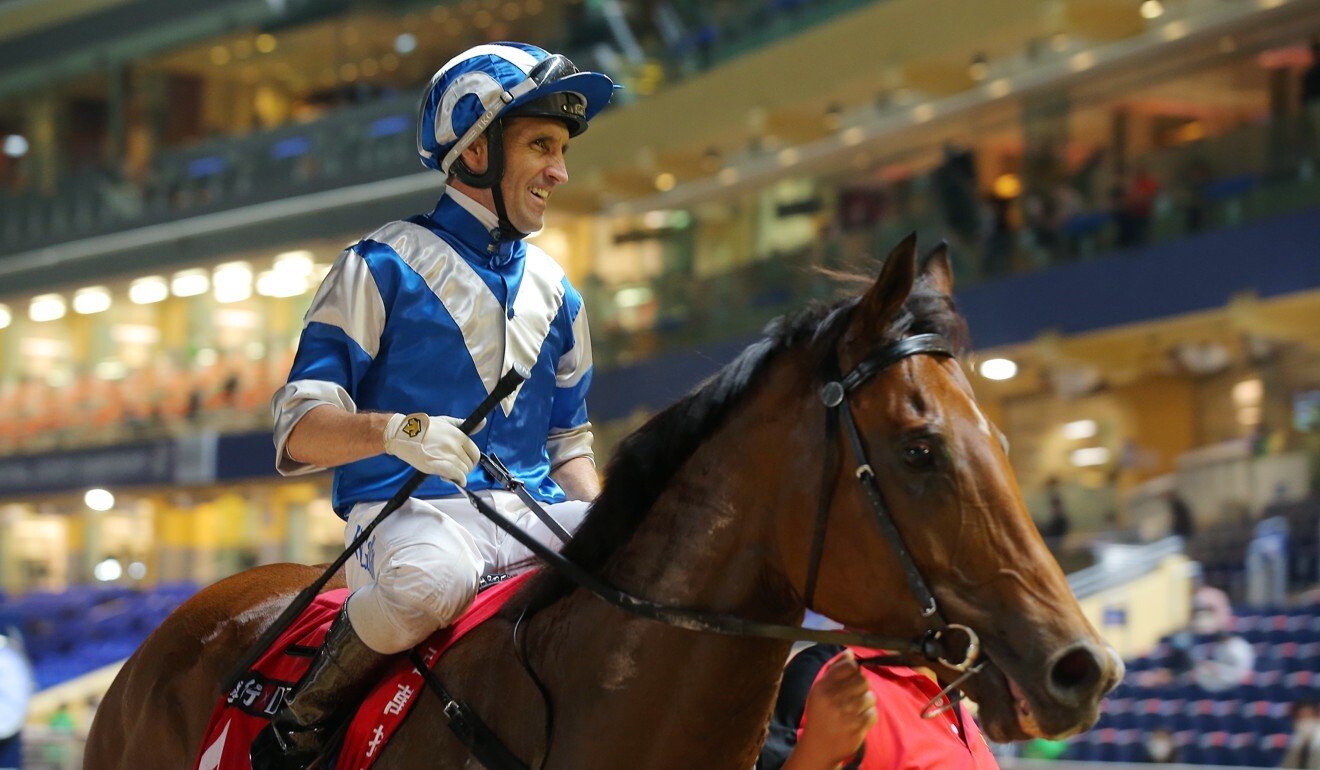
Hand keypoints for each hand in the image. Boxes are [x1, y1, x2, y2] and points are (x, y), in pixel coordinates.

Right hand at [382, 413, 479, 484]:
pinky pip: (456, 475)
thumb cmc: (422, 427)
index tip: (465, 462)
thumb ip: (463, 424)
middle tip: (455, 469)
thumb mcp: (445, 421)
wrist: (402, 434)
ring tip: (449, 473)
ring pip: (463, 471)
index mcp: (458, 435)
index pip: (474, 452)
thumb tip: (482, 422)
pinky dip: (458, 480)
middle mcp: (454, 445)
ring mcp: (446, 456)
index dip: (471, 460)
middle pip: (470, 464)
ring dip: (458, 474)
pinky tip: (456, 481)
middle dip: (464, 468)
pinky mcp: (437, 465)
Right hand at [795, 651, 876, 767]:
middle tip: (854, 696)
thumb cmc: (820, 714)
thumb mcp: (820, 690)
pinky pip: (873, 714)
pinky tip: (859, 720)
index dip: (854, 670)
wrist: (818, 746)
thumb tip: (850, 652)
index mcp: (823, 687)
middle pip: (863, 680)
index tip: (851, 678)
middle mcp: (833, 699)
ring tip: (855, 709)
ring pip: (870, 697)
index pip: (850, 666)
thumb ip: (834, 669)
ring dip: (866, 702)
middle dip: (862, 687)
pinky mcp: (856, 728)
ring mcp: (845, 715)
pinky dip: (869, 716)